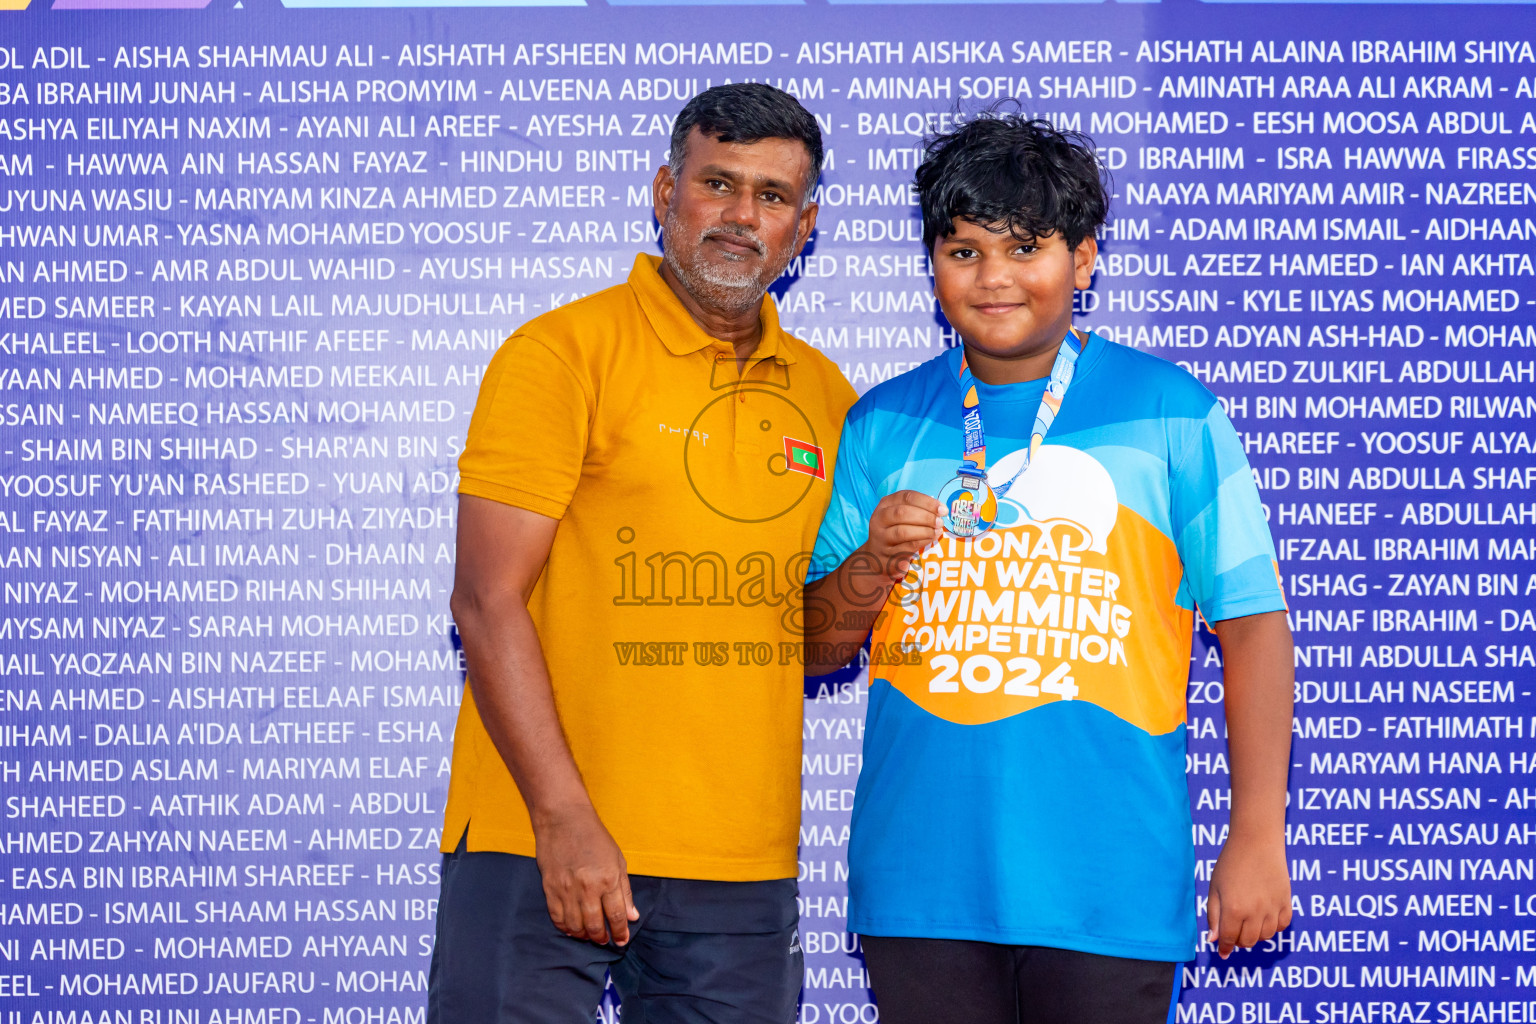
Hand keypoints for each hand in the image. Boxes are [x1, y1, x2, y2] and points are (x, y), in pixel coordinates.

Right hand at [533, 805, 638, 945]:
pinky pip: (557, 917)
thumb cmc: (593, 837)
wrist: (562, 819)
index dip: (620, 932)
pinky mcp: (550, 889)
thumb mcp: (617, 859)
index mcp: (608, 879)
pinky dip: (565, 927)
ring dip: (584, 935)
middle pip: (595, 925)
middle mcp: (587, 888)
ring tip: (589, 935)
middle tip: (605, 940)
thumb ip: (625, 890)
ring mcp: (567, 890)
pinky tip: (572, 928)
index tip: (622, 940)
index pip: (617, 916)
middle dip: (602, 937)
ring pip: (575, 926)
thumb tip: (632, 916)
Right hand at [863, 490, 944, 579]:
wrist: (877, 555)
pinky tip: (931, 539)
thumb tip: (941, 509)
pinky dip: (922, 542)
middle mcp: (879, 519)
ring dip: (925, 531)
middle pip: (902, 513)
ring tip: (937, 531)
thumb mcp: (900, 514)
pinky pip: (906, 547)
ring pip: (903, 532)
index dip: (927, 502)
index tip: (942, 509)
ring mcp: (881, 538)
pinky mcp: (887, 554)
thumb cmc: (895, 529)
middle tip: (940, 522)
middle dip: (926, 517)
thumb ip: (917, 509)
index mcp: (885, 504)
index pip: (906, 497)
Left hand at [1207, 831, 1290, 957]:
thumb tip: (1214, 941)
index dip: (1224, 947)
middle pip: (1248, 941)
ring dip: (1255, 934)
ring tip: (1248, 921)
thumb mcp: (1215, 888)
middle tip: (1234, 932)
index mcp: (1233, 908)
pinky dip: (1274, 927)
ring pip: (1266, 936)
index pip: (1229, 939)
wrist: (1256, 842)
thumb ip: (1214, 915)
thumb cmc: (1231, 863)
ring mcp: (1273, 907)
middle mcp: (1255, 912)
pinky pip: (1282, 925)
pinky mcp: (1286, 901)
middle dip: (1239, 940)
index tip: (1223, 953)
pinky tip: (1264, 917)